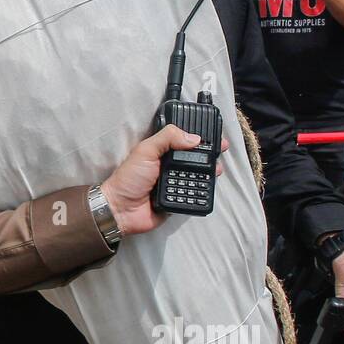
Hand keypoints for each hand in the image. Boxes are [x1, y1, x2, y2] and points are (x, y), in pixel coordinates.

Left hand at [100, 125, 227, 235]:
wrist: (122, 209)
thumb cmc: (128, 178)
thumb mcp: (146, 151)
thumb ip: (167, 138)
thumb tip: (194, 137)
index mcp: (162, 151)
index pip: (184, 140)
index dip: (200, 136)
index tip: (215, 135)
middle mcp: (170, 165)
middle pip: (196, 157)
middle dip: (210, 154)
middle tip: (221, 151)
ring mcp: (175, 182)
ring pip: (198, 175)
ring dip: (209, 171)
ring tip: (218, 168)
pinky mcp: (179, 199)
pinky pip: (195, 194)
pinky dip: (203, 190)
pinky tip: (210, 185)